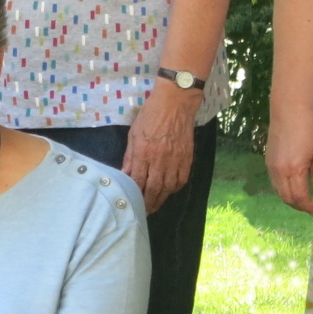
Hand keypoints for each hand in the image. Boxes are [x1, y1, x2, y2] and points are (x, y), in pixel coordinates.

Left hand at [125, 87, 197, 213]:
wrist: (176, 102)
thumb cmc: (151, 115)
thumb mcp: (134, 134)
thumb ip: (130, 157)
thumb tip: (125, 175)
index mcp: (144, 152)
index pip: (138, 181)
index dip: (135, 196)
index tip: (132, 203)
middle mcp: (160, 159)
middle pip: (154, 189)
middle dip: (148, 203)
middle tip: (144, 211)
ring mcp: (176, 159)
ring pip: (169, 187)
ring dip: (162, 199)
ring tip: (155, 205)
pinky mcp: (187, 157)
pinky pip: (182, 179)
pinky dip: (175, 188)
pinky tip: (169, 191)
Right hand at [265, 105, 312, 215]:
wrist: (289, 112)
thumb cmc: (309, 129)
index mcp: (295, 169)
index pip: (300, 197)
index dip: (308, 207)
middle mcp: (280, 171)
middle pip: (287, 198)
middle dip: (299, 206)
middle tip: (310, 208)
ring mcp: (272, 167)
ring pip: (278, 192)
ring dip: (290, 200)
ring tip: (302, 200)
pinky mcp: (268, 162)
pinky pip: (274, 183)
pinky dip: (283, 190)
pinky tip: (292, 188)